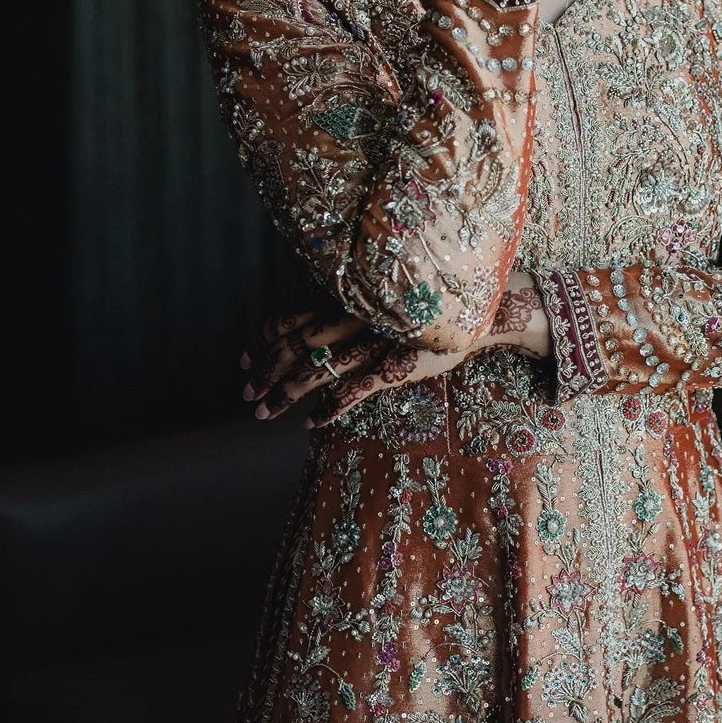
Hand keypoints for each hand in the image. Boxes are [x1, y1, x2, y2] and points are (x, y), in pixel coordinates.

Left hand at [240, 273, 550, 427]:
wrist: (477, 310)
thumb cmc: (428, 305)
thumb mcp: (382, 299)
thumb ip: (352, 308)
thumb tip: (324, 322)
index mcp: (342, 300)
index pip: (288, 320)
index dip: (261, 342)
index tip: (243, 361)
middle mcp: (349, 318)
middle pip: (292, 347)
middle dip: (264, 373)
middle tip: (246, 396)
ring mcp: (369, 343)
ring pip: (313, 370)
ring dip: (284, 394)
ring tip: (265, 414)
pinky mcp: (391, 366)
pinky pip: (350, 391)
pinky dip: (327, 408)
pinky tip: (312, 423)